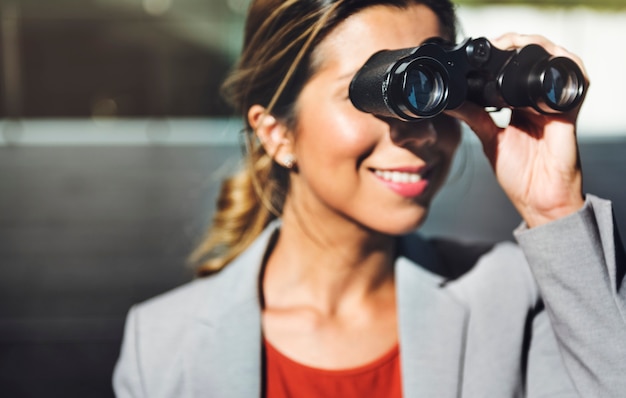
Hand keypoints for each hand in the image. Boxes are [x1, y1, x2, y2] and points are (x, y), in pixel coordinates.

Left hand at [447, 33, 588, 227]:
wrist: (540, 199)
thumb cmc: (519, 175)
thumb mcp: (490, 140)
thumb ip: (475, 118)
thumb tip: (451, 102)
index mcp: (519, 107)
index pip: (510, 73)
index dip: (498, 58)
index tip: (478, 54)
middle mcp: (537, 102)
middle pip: (532, 62)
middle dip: (514, 46)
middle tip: (495, 43)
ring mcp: (553, 106)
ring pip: (553, 62)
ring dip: (535, 47)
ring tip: (512, 44)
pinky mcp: (568, 113)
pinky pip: (573, 83)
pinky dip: (561, 65)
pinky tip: (542, 59)